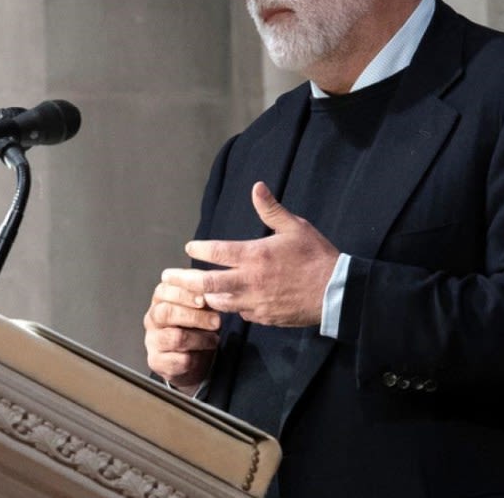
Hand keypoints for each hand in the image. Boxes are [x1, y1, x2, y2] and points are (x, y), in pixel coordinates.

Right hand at [143, 278, 219, 393]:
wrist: (191, 359)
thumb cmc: (195, 328)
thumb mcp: (200, 308)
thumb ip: (203, 296)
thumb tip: (214, 289)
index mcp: (160, 300)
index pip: (163, 291)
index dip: (184, 294)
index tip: (204, 299)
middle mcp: (152, 319)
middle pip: (166, 313)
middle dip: (195, 316)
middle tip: (216, 321)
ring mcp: (152, 341)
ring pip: (175, 338)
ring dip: (201, 339)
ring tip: (213, 340)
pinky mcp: (156, 362)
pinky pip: (179, 360)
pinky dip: (196, 358)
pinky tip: (202, 354)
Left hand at [167, 181, 338, 326]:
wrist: (337, 293)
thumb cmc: (317, 256)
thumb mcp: (295, 227)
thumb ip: (271, 209)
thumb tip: (256, 187)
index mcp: (255, 255)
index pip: (217, 252)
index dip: (199, 248)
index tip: (189, 246)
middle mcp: (250, 281)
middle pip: (207, 283)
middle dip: (183, 280)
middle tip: (166, 278)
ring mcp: (256, 302)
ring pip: (219, 302)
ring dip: (205, 297)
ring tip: (192, 292)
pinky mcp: (264, 318)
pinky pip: (240, 314)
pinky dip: (230, 308)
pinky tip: (226, 303)